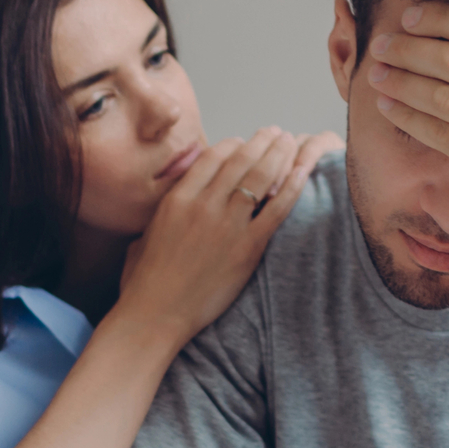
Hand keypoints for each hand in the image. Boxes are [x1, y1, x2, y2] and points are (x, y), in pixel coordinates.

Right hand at [117, 126, 326, 341]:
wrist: (155, 315)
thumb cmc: (145, 282)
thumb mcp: (145, 234)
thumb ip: (165, 212)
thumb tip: (175, 201)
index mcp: (178, 199)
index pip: (212, 157)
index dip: (233, 145)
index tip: (244, 142)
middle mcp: (203, 205)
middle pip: (240, 160)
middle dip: (262, 141)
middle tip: (276, 132)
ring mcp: (227, 225)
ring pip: (261, 177)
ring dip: (279, 154)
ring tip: (291, 142)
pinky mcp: (247, 248)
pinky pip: (276, 209)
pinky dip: (292, 187)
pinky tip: (303, 172)